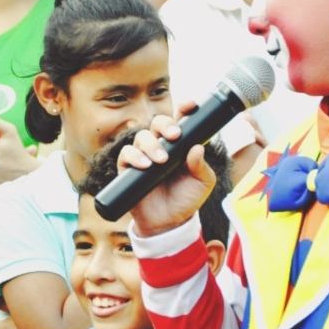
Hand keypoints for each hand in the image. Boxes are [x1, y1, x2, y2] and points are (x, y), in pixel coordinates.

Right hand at [116, 105, 216, 236]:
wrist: (169, 223)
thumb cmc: (186, 200)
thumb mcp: (202, 183)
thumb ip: (201, 166)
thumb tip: (196, 148)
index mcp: (179, 145)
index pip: (180, 121)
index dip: (184, 109)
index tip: (190, 105)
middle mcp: (160, 147)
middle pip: (157, 123)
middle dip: (165, 125)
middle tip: (174, 136)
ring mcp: (143, 156)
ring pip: (141, 137)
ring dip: (150, 145)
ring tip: (161, 160)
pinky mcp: (128, 170)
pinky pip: (126, 155)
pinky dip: (134, 157)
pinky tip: (144, 165)